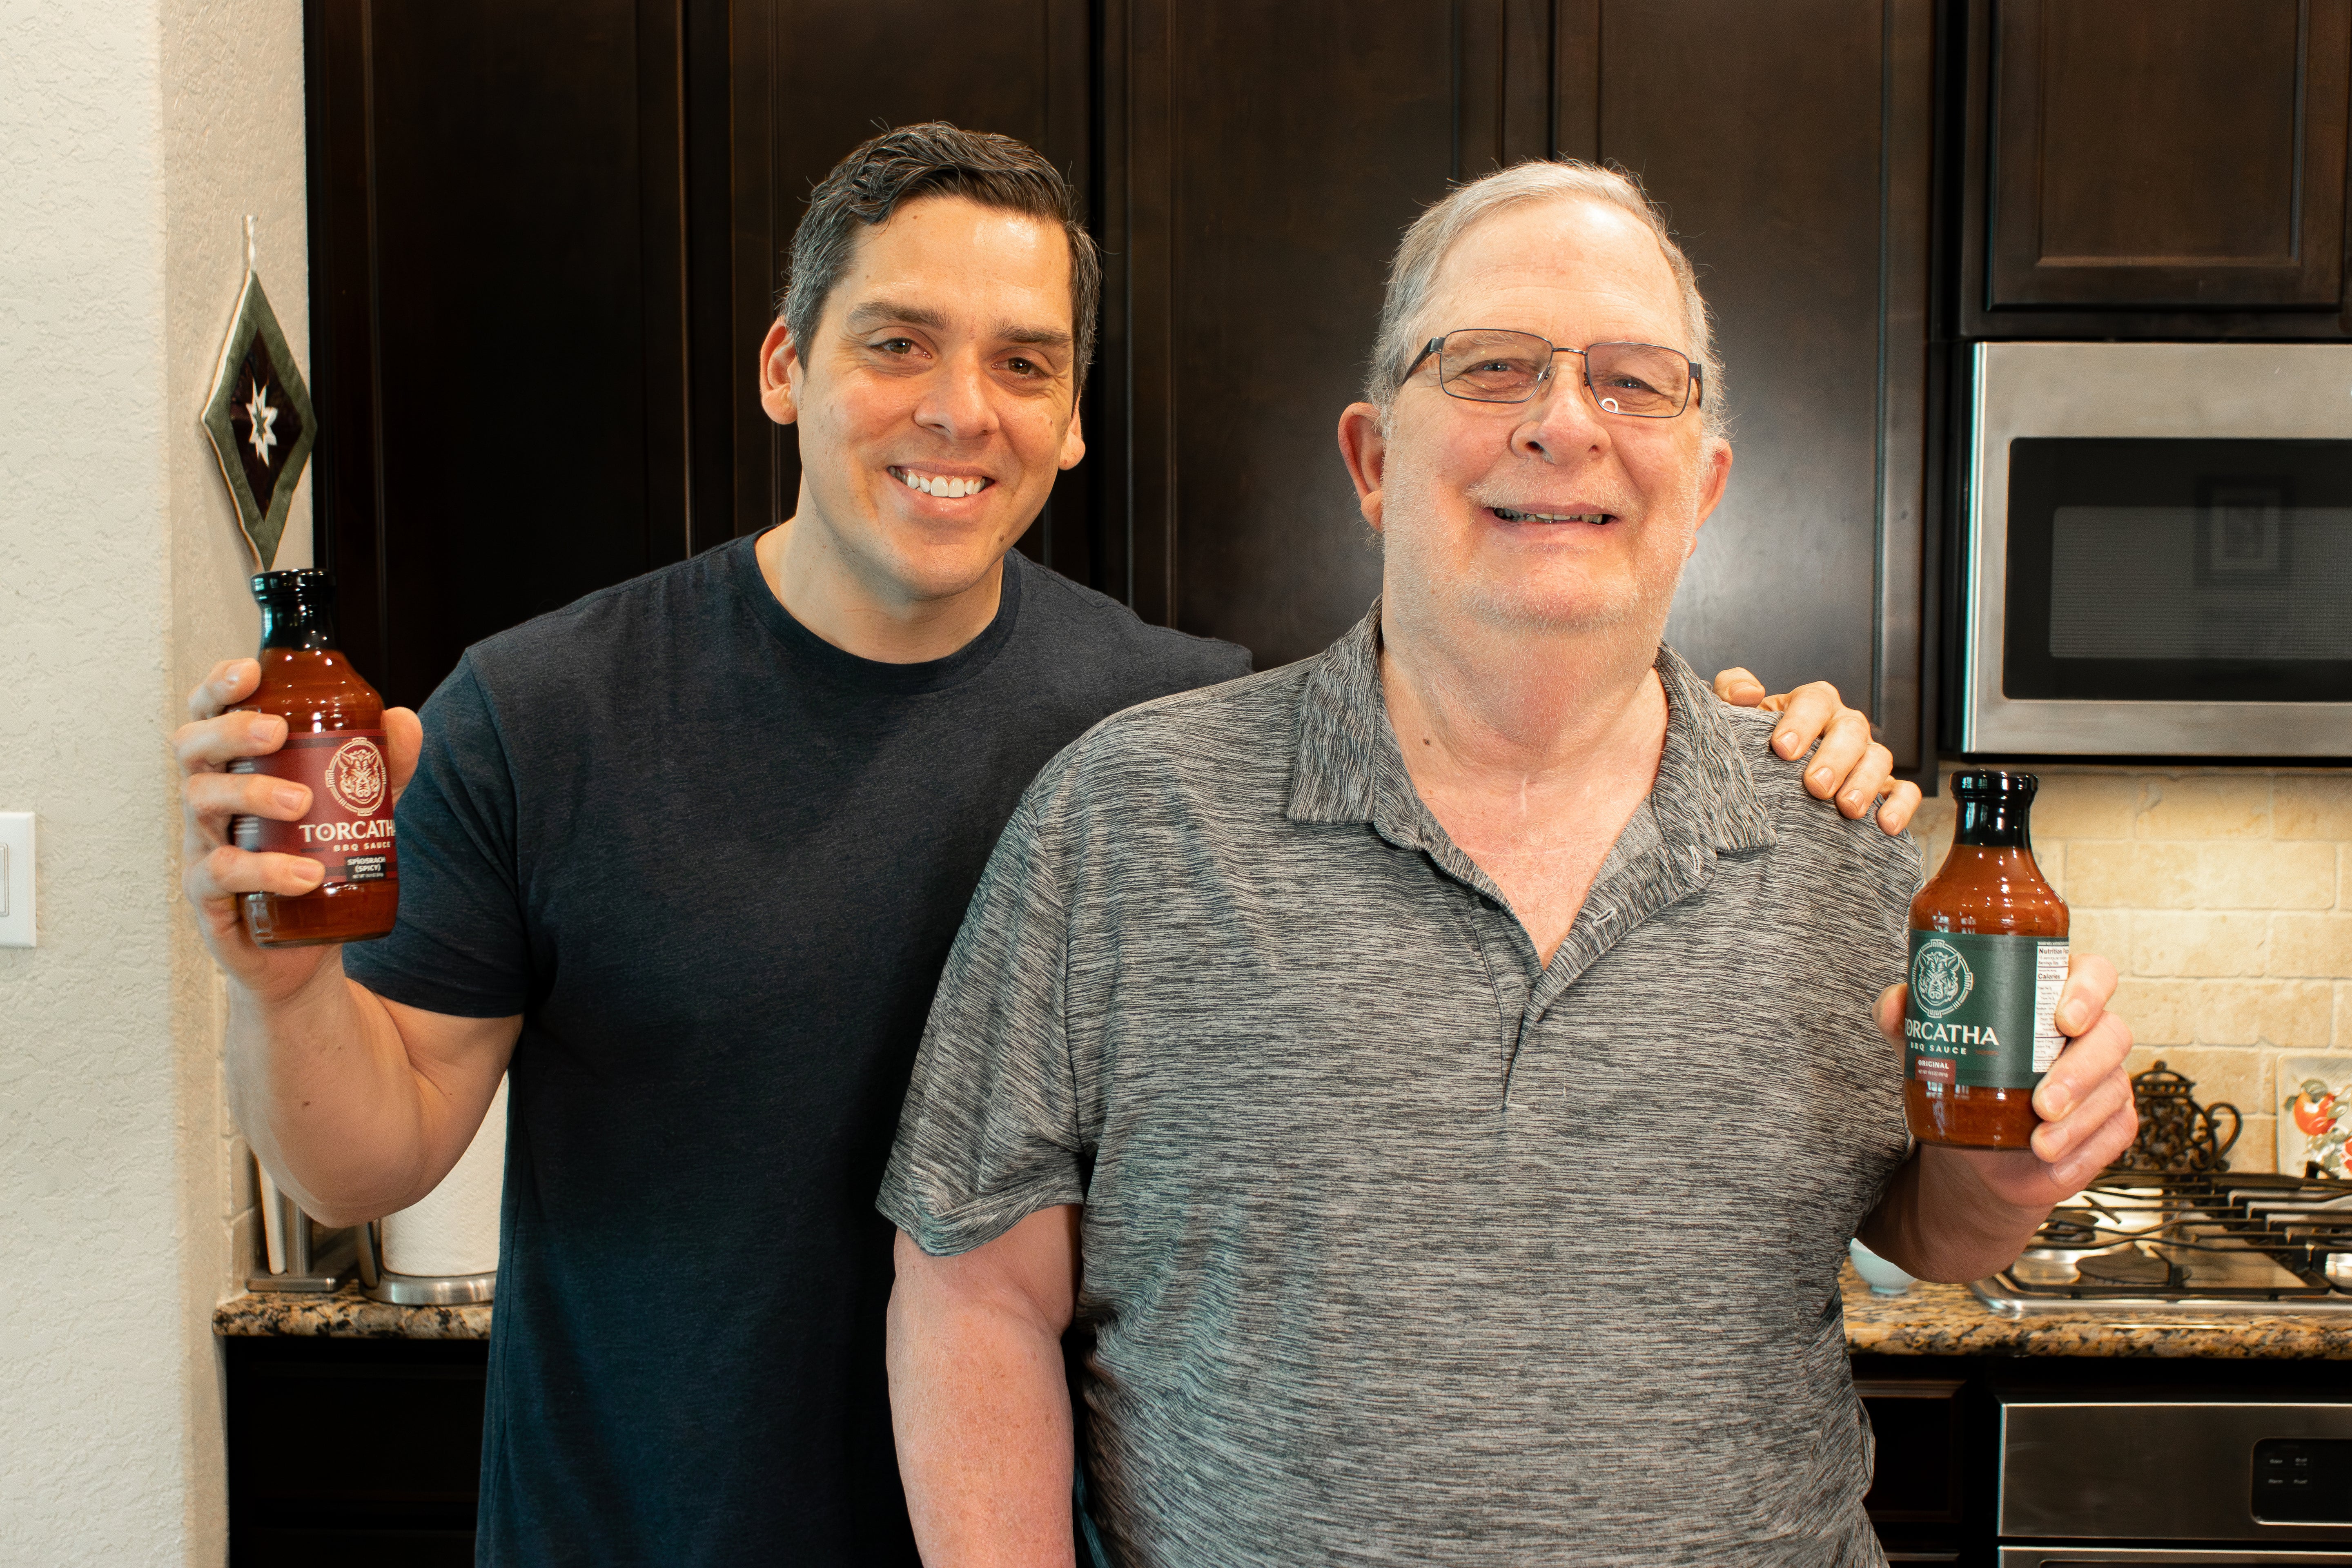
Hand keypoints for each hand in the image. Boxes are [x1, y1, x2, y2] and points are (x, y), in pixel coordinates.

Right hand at [175, 658, 421, 998]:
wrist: (310, 940)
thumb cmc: (318, 854)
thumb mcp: (358, 804)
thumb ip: (381, 763)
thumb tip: (401, 719)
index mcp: (236, 766)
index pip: (211, 713)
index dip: (219, 686)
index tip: (248, 672)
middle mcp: (209, 797)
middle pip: (193, 746)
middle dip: (231, 731)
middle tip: (278, 732)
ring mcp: (203, 843)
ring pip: (202, 802)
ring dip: (251, 794)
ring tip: (301, 803)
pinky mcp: (208, 893)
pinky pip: (221, 873)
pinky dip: (262, 869)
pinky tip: (303, 874)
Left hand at [1713, 668, 1919, 834]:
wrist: (1768, 783)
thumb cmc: (1755, 745)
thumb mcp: (1735, 716)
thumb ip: (1731, 691)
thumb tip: (1748, 693)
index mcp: (1811, 705)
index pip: (1814, 701)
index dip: (1801, 721)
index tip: (1782, 748)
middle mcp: (1843, 726)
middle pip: (1851, 730)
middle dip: (1835, 758)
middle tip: (1815, 785)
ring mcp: (1865, 756)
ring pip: (1879, 758)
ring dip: (1866, 782)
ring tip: (1847, 809)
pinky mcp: (1883, 788)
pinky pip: (1903, 791)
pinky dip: (1899, 805)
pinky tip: (1885, 826)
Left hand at [1875, 953, 2137, 1209]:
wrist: (1972, 1144)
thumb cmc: (1963, 1075)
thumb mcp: (1930, 1048)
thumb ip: (1909, 1021)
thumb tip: (1895, 1002)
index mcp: (2053, 997)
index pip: (2093, 974)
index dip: (2089, 990)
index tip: (2063, 1018)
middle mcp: (2088, 1034)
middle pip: (2112, 1034)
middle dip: (2080, 1069)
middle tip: (2043, 1100)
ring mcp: (2105, 1079)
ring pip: (2114, 1088)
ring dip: (2079, 1119)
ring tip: (2041, 1142)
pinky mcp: (2111, 1123)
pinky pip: (2115, 1134)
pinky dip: (2085, 1153)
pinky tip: (2056, 1164)